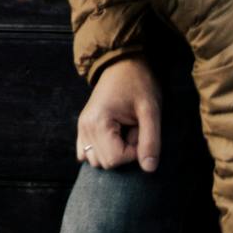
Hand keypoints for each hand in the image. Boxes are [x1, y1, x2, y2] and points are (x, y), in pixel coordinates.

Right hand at [77, 56, 160, 173]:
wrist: (124, 62)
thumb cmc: (139, 83)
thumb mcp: (150, 110)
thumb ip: (150, 140)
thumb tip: (149, 169)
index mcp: (97, 122)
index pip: (114, 159)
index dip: (134, 152)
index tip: (140, 131)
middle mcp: (84, 127)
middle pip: (104, 163)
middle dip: (124, 152)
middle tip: (133, 128)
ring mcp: (81, 127)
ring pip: (96, 161)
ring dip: (114, 152)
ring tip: (124, 130)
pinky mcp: (83, 127)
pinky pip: (86, 153)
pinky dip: (102, 151)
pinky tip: (114, 138)